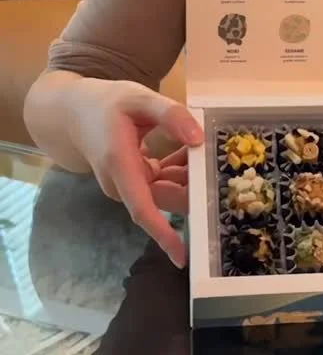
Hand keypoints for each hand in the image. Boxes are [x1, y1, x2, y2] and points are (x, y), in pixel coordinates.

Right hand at [72, 79, 202, 267]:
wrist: (75, 112)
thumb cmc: (105, 104)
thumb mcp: (139, 98)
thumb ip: (169, 115)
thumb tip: (198, 139)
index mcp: (120, 166)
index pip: (143, 209)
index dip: (163, 234)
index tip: (182, 256)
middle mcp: (122, 183)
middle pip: (164, 199)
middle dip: (192, 187)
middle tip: (215, 162)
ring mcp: (127, 185)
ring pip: (167, 190)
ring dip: (187, 175)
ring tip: (202, 149)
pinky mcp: (133, 181)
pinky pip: (162, 182)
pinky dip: (177, 170)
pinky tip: (188, 149)